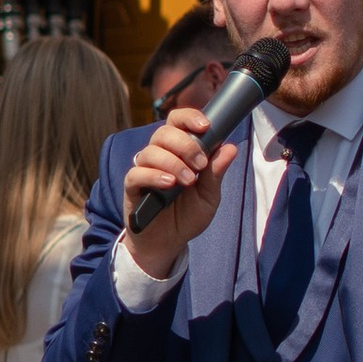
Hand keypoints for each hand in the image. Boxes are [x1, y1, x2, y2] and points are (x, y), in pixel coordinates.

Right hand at [119, 102, 238, 275]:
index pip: (178, 122)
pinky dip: (154, 175)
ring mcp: (144, 170)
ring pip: (151, 151)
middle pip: (164, 132)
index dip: (189, 117)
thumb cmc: (188, 216)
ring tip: (188, 181)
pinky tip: (169, 184)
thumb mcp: (209, 196)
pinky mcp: (132, 187)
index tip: (205, 126)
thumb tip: (230, 148)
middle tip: (200, 164)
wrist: (169, 244)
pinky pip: (137, 173)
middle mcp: (159, 155)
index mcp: (178, 151)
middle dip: (185, 144)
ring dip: (173, 162)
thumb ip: (216, 173)